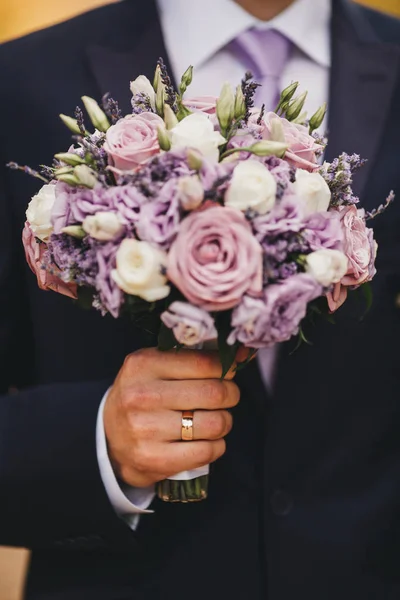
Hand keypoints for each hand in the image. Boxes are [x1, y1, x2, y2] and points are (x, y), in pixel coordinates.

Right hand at [103, 348, 240, 487]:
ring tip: (215, 419)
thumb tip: (242, 354)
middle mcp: (142, 396)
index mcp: (143, 364)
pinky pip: (207, 451)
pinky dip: (216, 445)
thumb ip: (193, 358)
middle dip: (230, 394)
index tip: (230, 371)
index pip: (204, 362)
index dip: (226, 368)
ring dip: (224, 421)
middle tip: (227, 396)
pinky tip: (206, 439)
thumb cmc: (142, 395)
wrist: (108, 436)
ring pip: (215, 423)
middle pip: (214, 393)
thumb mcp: (156, 366)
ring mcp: (146, 430)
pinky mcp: (154, 459)